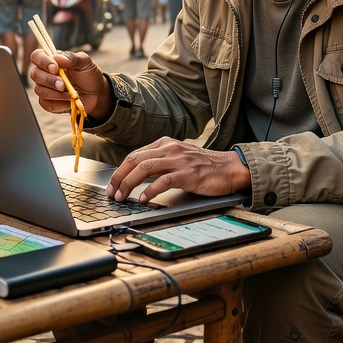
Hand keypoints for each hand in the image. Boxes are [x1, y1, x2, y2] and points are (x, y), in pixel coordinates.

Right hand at [30, 47, 108, 119]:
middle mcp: (45, 73)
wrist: (96, 94)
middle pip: (34, 74)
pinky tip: (69, 101)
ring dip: (55, 93)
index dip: (43, 61)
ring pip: (39, 90)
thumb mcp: (85, 63)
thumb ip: (72, 58)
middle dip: (49, 80)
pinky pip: (46, 104)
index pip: (37, 56)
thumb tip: (57, 57)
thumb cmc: (88, 75)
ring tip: (71, 94)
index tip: (55, 68)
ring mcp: (45, 88)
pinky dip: (59, 103)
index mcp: (51, 60)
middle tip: (63, 85)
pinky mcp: (48, 102)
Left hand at [106, 138, 250, 202]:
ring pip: (145, 169)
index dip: (120, 170)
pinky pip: (164, 181)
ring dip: (129, 183)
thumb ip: (160, 162)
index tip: (112, 185)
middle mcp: (170, 148)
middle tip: (112, 193)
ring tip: (122, 196)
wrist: (231, 168)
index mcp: (165, 143)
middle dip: (119, 177)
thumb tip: (136, 176)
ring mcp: (179, 160)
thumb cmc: (204, 166)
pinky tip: (144, 199)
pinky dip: (150, 190)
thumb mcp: (179, 158)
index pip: (135, 155)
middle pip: (135, 160)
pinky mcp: (188, 173)